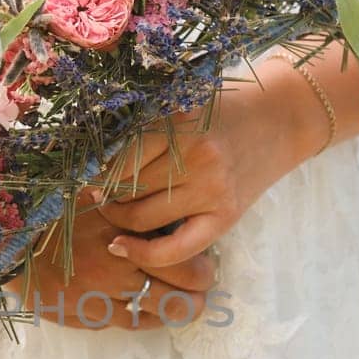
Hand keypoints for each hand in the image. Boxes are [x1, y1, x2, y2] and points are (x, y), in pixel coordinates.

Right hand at [4, 189, 218, 330]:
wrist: (6, 247)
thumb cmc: (49, 211)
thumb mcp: (88, 190)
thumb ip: (125, 194)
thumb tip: (162, 191)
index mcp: (126, 232)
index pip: (185, 256)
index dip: (202, 262)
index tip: (205, 258)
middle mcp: (122, 268)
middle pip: (186, 291)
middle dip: (200, 290)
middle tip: (201, 284)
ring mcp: (107, 296)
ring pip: (165, 312)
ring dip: (180, 309)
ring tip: (186, 302)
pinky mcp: (90, 316)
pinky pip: (133, 324)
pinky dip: (149, 319)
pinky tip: (150, 311)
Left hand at [94, 63, 324, 268]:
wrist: (278, 119)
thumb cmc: (218, 110)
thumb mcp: (178, 105)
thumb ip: (140, 128)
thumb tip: (88, 164)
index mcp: (178, 121)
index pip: (118, 157)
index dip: (92, 172)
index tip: (80, 175)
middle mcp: (196, 156)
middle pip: (126, 189)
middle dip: (103, 195)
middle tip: (94, 194)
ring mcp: (212, 189)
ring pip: (141, 217)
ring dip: (117, 219)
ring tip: (111, 210)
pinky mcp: (225, 217)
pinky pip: (174, 248)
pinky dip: (142, 253)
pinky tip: (121, 247)